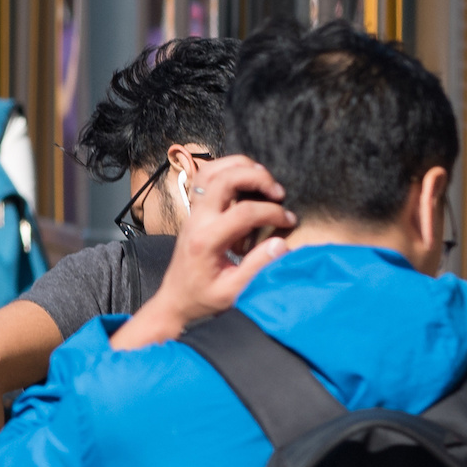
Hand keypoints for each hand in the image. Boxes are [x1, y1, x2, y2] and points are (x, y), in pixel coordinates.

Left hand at [111, 156, 291, 349]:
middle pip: (223, 179)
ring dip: (240, 167)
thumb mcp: (233, 293)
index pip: (243, 212)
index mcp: (206, 240)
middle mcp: (197, 220)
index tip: (290, 221)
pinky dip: (228, 170)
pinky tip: (248, 181)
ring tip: (265, 181)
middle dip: (256, 177)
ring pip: (211, 171)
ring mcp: (193, 212)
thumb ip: (257, 268)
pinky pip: (206, 177)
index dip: (272, 212)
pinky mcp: (195, 210)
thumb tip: (281, 243)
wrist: (175, 299)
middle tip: (279, 192)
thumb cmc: (204, 299)